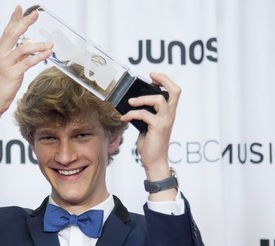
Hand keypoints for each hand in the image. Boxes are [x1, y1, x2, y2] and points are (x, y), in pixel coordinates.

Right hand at [0, 6, 52, 143]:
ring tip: (51, 43)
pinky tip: (47, 53)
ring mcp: (6, 64)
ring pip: (24, 48)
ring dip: (39, 44)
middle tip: (36, 14)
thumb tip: (27, 46)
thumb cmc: (0, 85)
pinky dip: (39, 56)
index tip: (20, 8)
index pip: (7, 31)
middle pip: (13, 33)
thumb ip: (15, 56)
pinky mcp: (13, 74)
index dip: (14, 19)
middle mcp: (0, 55)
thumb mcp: (6, 67)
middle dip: (25, 22)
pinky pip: (28, 62)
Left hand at [121, 72, 180, 199]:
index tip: (153, 77)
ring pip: (158, 100)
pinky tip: (124, 118)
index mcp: (168, 113)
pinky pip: (144, 114)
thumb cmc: (151, 144)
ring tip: (130, 102)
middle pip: (174, 91)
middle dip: (163, 80)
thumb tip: (133, 103)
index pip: (174, 92)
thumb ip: (146, 114)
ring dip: (142, 98)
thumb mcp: (148, 125)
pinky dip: (131, 114)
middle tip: (150, 77)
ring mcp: (165, 121)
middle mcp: (170, 115)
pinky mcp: (158, 127)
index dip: (166, 81)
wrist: (154, 161)